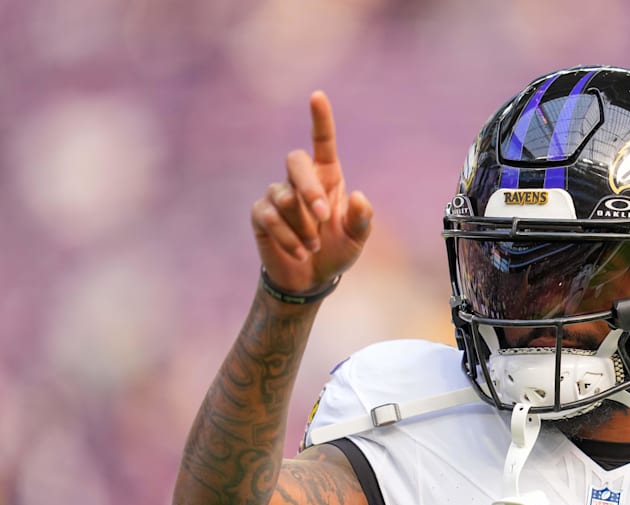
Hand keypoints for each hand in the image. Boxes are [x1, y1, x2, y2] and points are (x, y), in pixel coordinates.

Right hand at [251, 91, 372, 292]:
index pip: (322, 142)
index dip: (320, 119)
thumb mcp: (357, 239)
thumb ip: (362, 219)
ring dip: (304, 226)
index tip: (317, 96)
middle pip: (295, 161)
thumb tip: (359, 196)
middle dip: (310, 188)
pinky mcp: (261, 214)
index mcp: (327, 177)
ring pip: (286, 197)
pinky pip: (271, 217)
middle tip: (324, 215)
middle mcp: (300, 180)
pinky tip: (301, 252)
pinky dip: (289, 238)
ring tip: (315, 246)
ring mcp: (278, 195)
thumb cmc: (336, 251)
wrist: (309, 279)